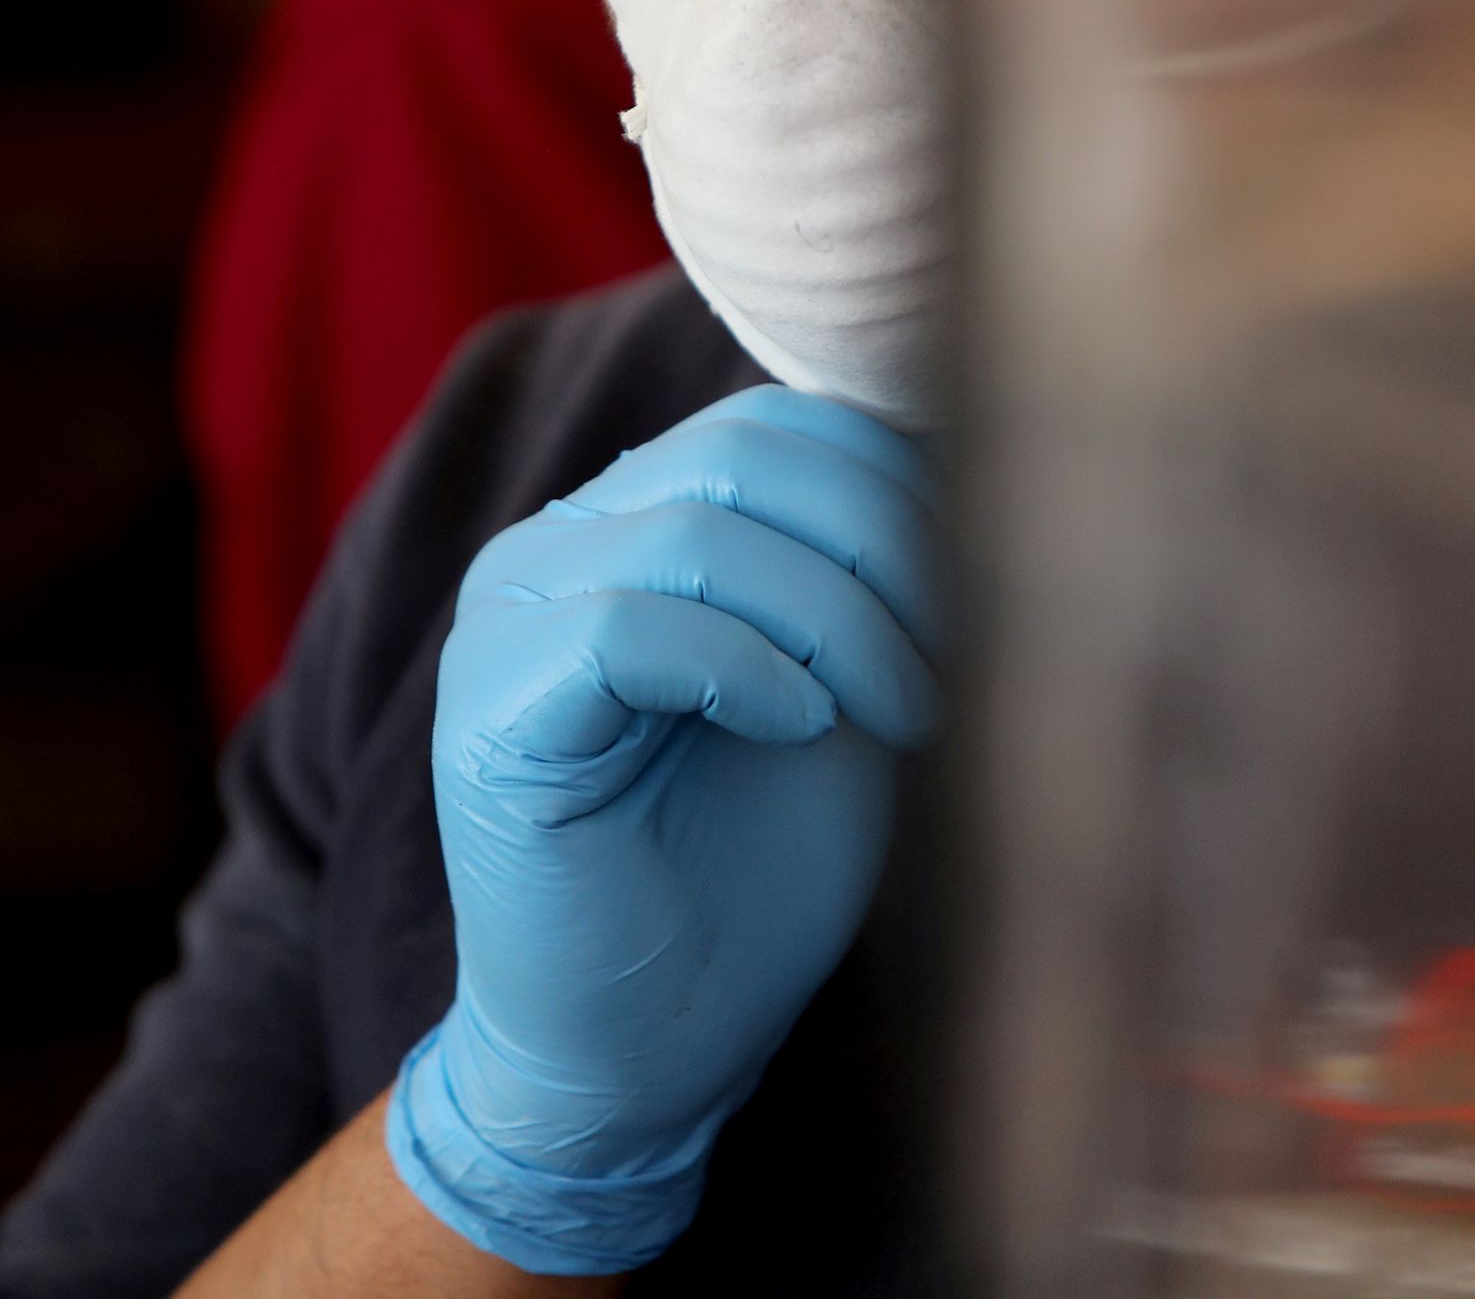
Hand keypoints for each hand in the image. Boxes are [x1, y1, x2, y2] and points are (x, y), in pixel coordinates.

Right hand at [385, 387, 941, 1274]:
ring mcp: (507, 616)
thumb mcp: (850, 694)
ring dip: (836, 619)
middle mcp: (558, 544)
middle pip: (745, 454)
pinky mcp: (487, 704)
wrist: (646, 1050)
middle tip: (951, 661)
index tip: (987, 594)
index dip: (900, 487)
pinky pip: (623, 628)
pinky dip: (741, 669)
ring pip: (697, 533)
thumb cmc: (751, 876)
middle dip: (885, 547)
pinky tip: (799, 728)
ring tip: (902, 711)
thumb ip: (877, 583)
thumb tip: (984, 473)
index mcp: (637, 520)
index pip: (779, 423)